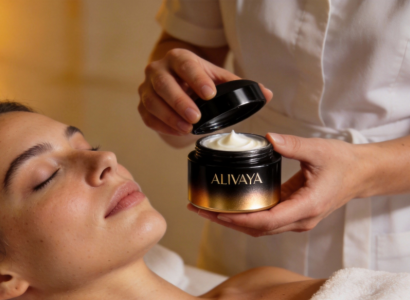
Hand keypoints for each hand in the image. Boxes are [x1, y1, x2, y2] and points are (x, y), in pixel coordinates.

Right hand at [138, 48, 271, 135]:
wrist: (174, 81)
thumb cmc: (198, 80)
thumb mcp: (217, 78)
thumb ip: (240, 85)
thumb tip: (267, 94)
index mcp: (179, 57)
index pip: (186, 65)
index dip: (197, 79)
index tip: (210, 94)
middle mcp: (158, 69)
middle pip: (164, 84)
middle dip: (180, 101)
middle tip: (196, 117)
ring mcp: (147, 88)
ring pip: (152, 101)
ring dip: (170, 117)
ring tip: (187, 129)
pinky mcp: (142, 106)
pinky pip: (148, 117)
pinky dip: (162, 125)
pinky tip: (177, 131)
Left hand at [187, 133, 365, 235]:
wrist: (362, 174)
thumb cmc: (344, 163)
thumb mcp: (318, 150)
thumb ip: (292, 145)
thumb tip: (269, 138)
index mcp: (306, 207)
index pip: (266, 221)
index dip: (239, 220)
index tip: (217, 214)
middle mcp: (300, 220)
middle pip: (256, 229)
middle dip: (226, 222)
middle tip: (198, 210)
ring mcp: (296, 221)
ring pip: (259, 228)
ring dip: (232, 221)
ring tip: (206, 209)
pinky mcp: (293, 216)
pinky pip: (265, 221)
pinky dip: (244, 216)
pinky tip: (227, 206)